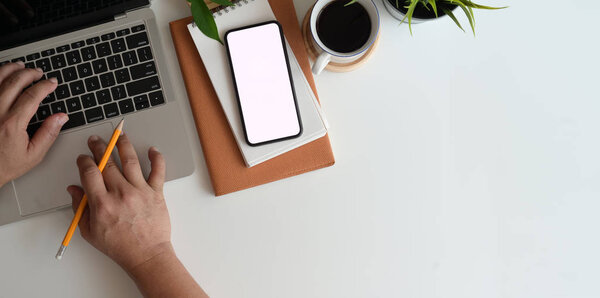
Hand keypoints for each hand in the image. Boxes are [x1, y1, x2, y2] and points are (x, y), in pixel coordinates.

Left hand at [0, 62, 65, 186]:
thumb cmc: (3, 165)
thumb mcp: (33, 155)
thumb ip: (48, 134)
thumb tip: (61, 117)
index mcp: (12, 124)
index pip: (32, 96)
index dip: (44, 86)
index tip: (52, 83)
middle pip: (14, 82)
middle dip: (29, 73)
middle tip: (38, 72)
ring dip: (10, 69)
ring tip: (20, 67)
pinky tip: (2, 77)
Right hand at [68, 134, 170, 271]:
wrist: (146, 255)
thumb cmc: (119, 246)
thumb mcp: (89, 232)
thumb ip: (80, 208)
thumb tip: (74, 189)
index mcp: (102, 204)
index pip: (89, 173)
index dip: (84, 161)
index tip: (83, 158)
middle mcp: (121, 194)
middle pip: (107, 163)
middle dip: (99, 148)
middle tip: (96, 140)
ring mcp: (140, 191)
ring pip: (131, 160)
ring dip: (123, 145)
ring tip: (120, 135)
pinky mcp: (156, 193)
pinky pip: (158, 171)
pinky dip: (157, 158)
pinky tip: (152, 150)